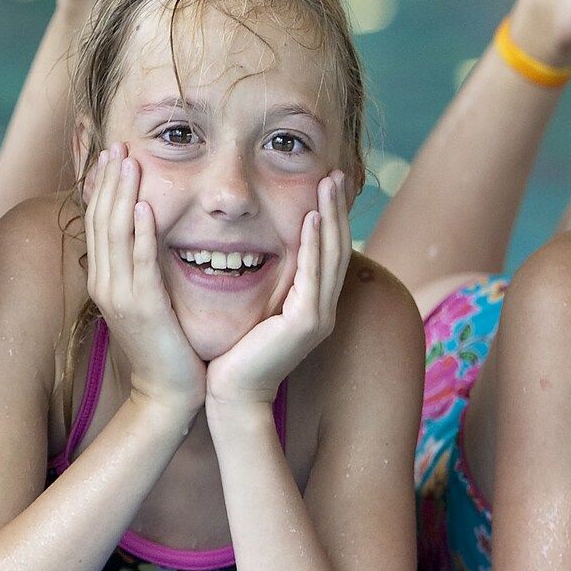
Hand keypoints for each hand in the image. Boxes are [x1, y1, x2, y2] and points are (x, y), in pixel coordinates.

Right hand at [84, 144, 205, 415]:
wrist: (168, 392)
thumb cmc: (165, 344)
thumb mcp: (148, 298)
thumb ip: (142, 267)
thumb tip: (147, 235)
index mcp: (105, 279)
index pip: (98, 222)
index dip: (102, 186)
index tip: (111, 154)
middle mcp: (105, 283)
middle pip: (101, 220)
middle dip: (109, 180)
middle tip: (117, 144)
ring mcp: (120, 295)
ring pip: (116, 234)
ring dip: (122, 194)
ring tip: (128, 161)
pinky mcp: (142, 308)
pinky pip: (140, 262)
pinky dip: (141, 232)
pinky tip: (146, 206)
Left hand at [205, 173, 348, 412]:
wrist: (232, 396)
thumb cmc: (234, 356)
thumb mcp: (254, 312)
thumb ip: (263, 287)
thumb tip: (249, 254)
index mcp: (312, 305)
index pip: (327, 253)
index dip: (330, 218)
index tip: (326, 184)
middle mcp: (322, 309)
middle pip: (338, 248)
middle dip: (338, 209)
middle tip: (336, 174)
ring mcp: (318, 316)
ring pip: (332, 256)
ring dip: (331, 217)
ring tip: (328, 183)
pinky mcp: (306, 324)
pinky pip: (314, 276)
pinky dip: (315, 244)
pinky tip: (311, 218)